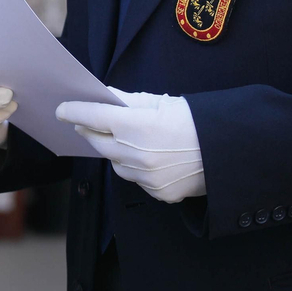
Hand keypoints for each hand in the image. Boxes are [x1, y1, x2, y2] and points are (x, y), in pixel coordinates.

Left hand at [55, 88, 205, 202]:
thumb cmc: (198, 121)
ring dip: (114, 151)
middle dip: (89, 132)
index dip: (74, 111)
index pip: (93, 117)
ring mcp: (146, 178)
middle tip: (84, 123)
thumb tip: (105, 97)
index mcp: (137, 126)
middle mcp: (137, 155)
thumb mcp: (162, 102)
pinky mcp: (158, 193)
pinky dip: (135, 168)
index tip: (62, 109)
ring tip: (122, 139)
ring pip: (116, 164)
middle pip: (99, 143)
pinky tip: (147, 157)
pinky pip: (136, 179)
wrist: (229, 152)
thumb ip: (128, 101)